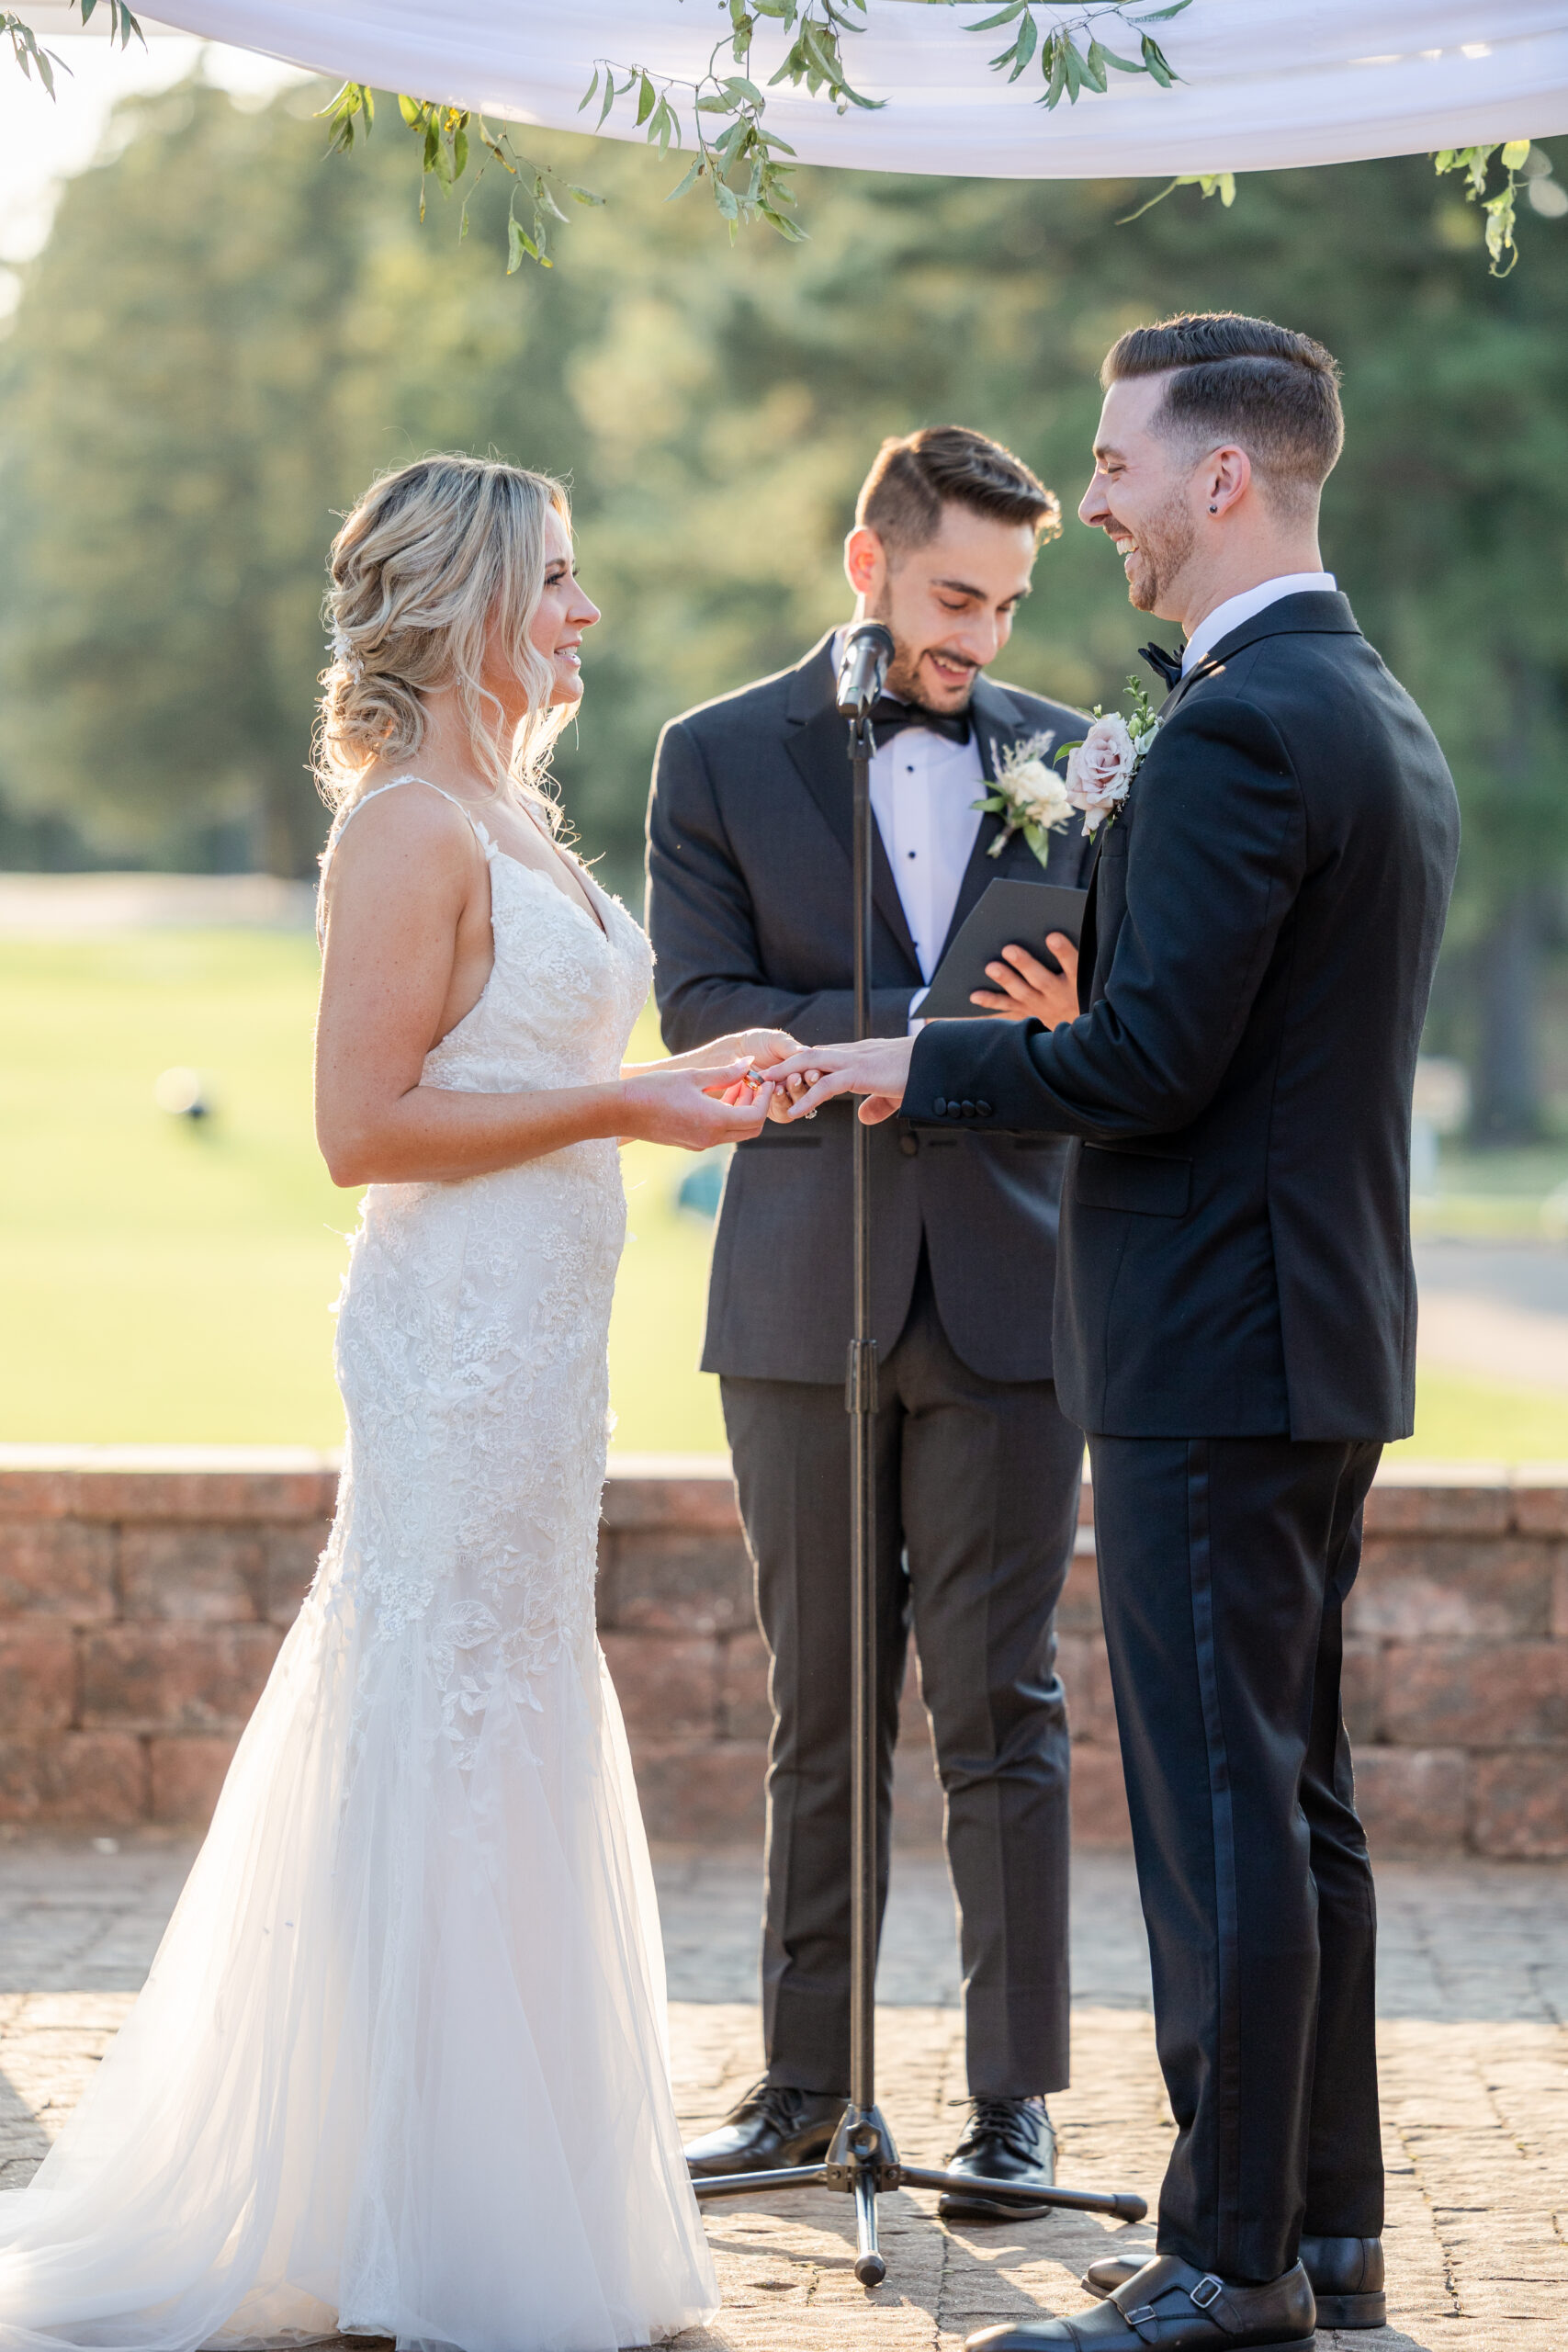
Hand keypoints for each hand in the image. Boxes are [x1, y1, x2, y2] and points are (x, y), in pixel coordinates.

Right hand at [620, 1057, 775, 1150]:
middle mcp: (710, 1138)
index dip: (764, 1097)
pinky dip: (727, 1116)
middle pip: (751, 1129)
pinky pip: (720, 1133)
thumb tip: (748, 1063)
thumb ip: (725, 1073)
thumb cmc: (654, 1089)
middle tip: (751, 1082)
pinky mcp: (691, 1143)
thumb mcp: (692, 1076)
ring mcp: (700, 1144)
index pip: (756, 1116)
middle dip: (756, 1104)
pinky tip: (718, 1096)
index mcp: (714, 1121)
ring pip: (736, 1131)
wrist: (621, 1111)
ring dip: (741, 1109)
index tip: (763, 1079)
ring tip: (734, 1084)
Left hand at [702, 1028, 811, 1117]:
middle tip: (799, 1077)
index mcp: (801, 1069)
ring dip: (794, 1094)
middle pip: (809, 1092)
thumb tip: (808, 1052)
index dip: (815, 1075)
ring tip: (785, 1083)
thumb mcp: (775, 1041)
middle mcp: (794, 1085)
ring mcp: (783, 1098)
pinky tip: (775, 1090)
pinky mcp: (769, 1110)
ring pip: (797, 1104)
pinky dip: (780, 1102)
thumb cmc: (754, 1043)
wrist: (729, 1053)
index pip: (814, 1076)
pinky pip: (782, 1112)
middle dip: (805, 1085)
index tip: (812, 1071)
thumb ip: (790, 1048)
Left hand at [769, 1034, 916, 1124]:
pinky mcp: (860, 1074)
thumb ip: (876, 1104)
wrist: (937, 1062)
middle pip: (808, 1055)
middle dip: (784, 1066)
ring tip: (765, 1089)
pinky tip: (793, 1112)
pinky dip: (807, 1098)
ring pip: (811, 1063)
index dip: (800, 1065)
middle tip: (762, 1077)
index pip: (821, 1056)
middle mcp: (852, 1054)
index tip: (781, 1075)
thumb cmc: (920, 1074)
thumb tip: (863, 1117)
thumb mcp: (893, 1093)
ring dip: (786, 1076)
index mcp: (858, 1056)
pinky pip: (827, 1086)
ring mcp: (854, 1061)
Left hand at [968, 935, 1077, 1025]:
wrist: (1078, 1027)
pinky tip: (974, 995)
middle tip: (1009, 949)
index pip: (1073, 965)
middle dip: (1025, 965)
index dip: (1063, 952)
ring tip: (991, 967)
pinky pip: (1007, 1007)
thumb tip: (1052, 927)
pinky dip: (991, 1001)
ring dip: (1006, 980)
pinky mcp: (1026, 1012)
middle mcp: (1059, 995)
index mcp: (1076, 980)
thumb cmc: (1078, 987)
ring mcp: (1041, 1005)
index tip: (1052, 936)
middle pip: (1042, 980)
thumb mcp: (1085, 973)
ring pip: (1023, 993)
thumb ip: (1072, 956)